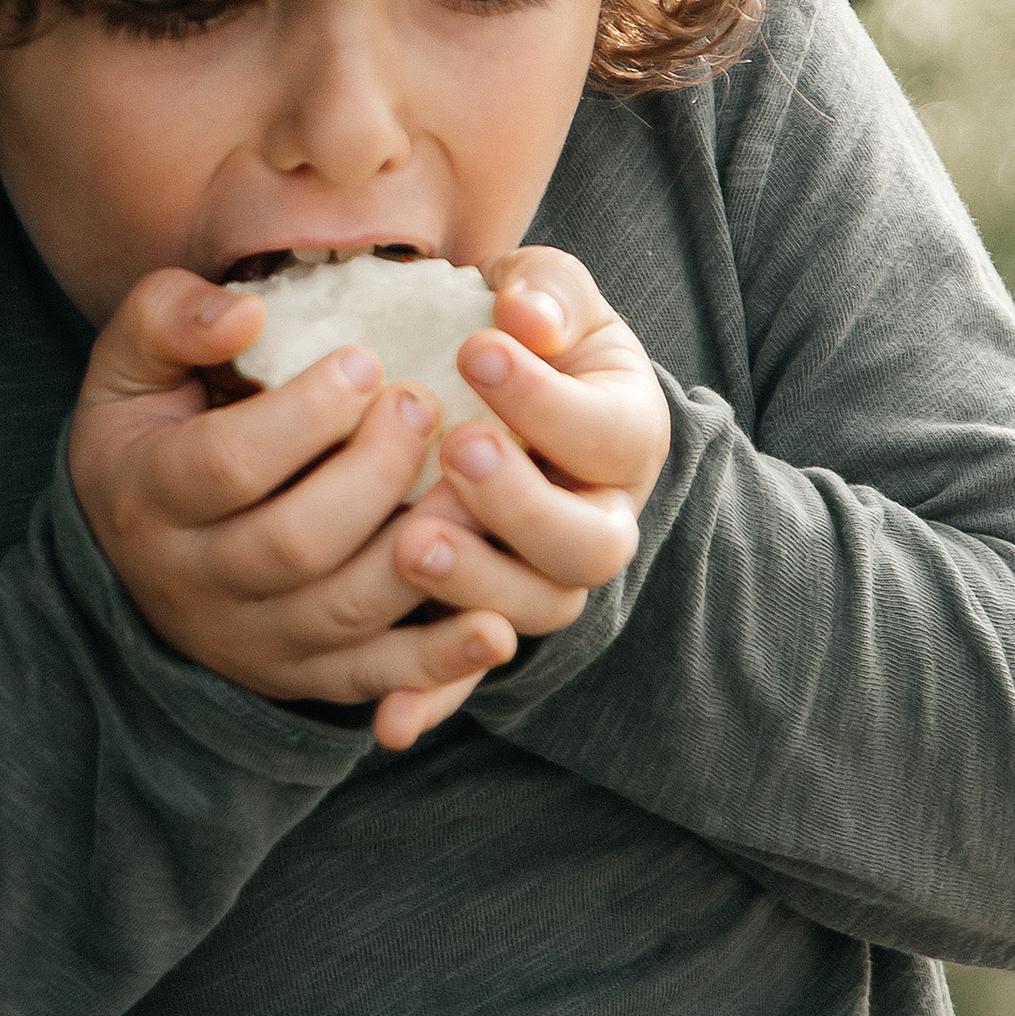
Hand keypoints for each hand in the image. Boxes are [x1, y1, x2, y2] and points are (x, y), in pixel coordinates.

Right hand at [70, 270, 517, 751]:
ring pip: (345, 613)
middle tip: (424, 406)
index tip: (365, 360)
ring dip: (423, 553)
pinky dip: (440, 660)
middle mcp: (194, 583)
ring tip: (477, 486)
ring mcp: (253, 641)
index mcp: (149, 497)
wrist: (133, 552)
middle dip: (373, 472)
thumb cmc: (153, 433)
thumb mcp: (130, 366)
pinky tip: (495, 624)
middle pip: (295, 543)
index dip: (303, 414)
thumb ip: (168, 320)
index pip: (225, 465)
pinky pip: (376, 678)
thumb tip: (245, 314)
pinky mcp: (305, 677)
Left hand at [381, 252, 670, 736]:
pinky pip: (468, 677)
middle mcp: (601, 521)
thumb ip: (545, 293)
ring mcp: (547, 581)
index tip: (475, 347)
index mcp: (625, 437)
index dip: (546, 400)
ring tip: (413, 541)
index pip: (606, 433)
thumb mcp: (547, 297)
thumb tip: (528, 314)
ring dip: (477, 585)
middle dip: (521, 502)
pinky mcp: (487, 625)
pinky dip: (433, 699)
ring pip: (535, 610)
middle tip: (456, 447)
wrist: (506, 401)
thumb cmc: (527, 337)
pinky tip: (389, 722)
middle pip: (588, 545)